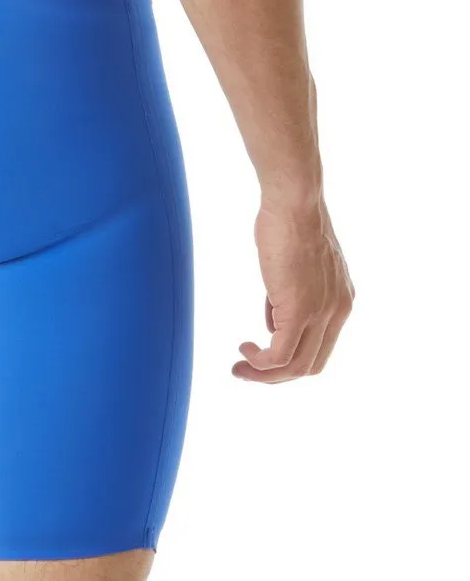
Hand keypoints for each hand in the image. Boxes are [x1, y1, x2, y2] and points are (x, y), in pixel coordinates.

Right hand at [234, 197, 353, 382]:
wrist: (294, 204)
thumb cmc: (288, 225)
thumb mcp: (293, 269)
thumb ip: (287, 298)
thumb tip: (273, 322)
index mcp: (340, 302)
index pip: (320, 349)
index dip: (290, 360)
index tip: (261, 354)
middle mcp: (337, 311)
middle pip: (310, 366)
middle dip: (275, 376)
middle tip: (246, 369)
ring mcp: (321, 313)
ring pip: (295, 367)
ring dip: (263, 375)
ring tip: (239, 367)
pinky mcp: (300, 311)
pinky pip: (280, 355)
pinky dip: (259, 362)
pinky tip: (244, 350)